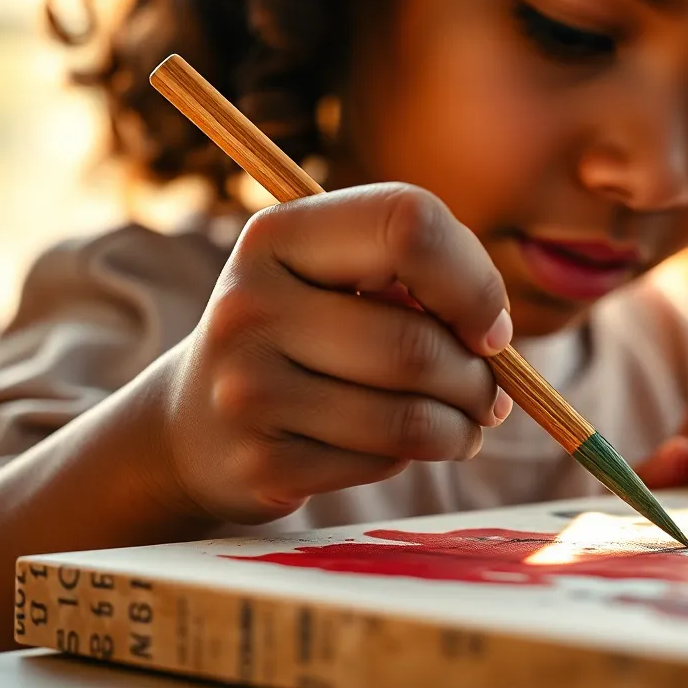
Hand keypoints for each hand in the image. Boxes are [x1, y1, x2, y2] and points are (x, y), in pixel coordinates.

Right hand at [156, 183, 513, 524]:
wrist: (193, 424)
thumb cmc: (304, 335)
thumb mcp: (337, 279)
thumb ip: (417, 279)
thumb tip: (494, 335)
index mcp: (278, 235)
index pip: (409, 224)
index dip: (474, 281)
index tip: (491, 327)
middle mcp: (250, 304)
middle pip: (416, 344)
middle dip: (478, 379)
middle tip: (490, 394)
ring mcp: (246, 388)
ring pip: (407, 416)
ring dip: (461, 427)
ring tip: (464, 423)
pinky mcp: (258, 463)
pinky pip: (380, 463)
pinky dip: (412, 458)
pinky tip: (399, 446)